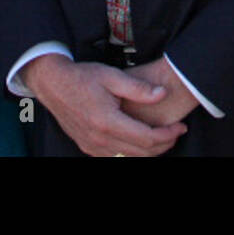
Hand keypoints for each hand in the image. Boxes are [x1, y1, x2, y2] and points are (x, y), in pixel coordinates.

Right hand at [22, 54, 186, 156]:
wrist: (53, 84)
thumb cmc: (82, 77)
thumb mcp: (112, 76)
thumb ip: (139, 88)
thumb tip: (162, 93)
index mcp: (108, 121)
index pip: (147, 138)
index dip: (168, 135)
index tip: (180, 127)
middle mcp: (99, 139)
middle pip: (141, 153)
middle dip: (164, 145)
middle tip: (176, 132)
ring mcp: (92, 146)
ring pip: (129, 158)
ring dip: (149, 151)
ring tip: (162, 136)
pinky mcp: (87, 147)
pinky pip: (115, 157)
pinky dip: (132, 152)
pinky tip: (140, 140)